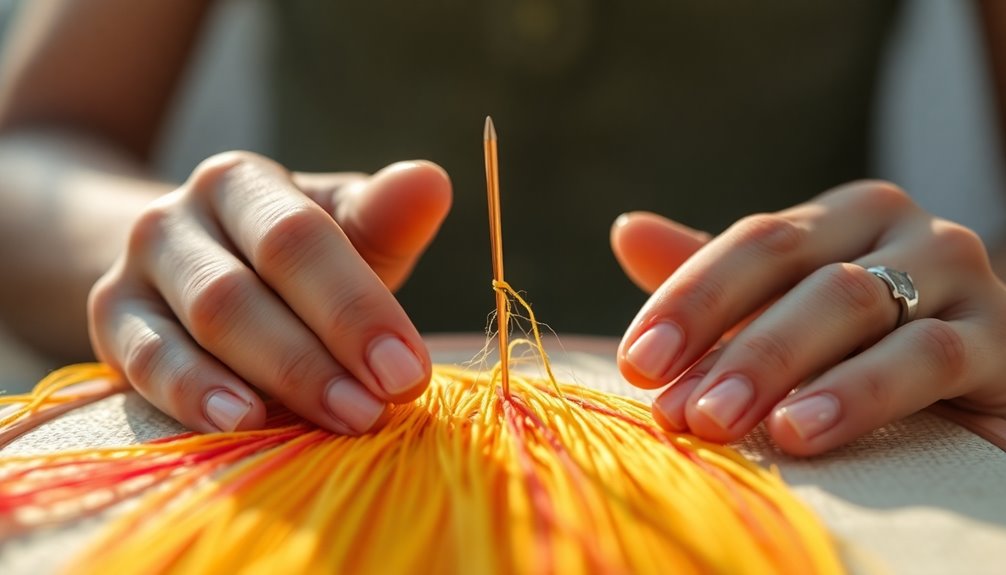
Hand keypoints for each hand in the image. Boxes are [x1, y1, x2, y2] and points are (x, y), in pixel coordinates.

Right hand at [88, 152, 451, 433]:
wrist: (185, 266)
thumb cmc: (289, 259)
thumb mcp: (340, 231)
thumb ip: (383, 219)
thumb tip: (432, 181)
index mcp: (241, 182)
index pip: (299, 239)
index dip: (354, 306)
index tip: (408, 368)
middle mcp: (177, 215)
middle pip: (247, 288)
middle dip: (320, 353)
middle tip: (378, 408)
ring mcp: (136, 269)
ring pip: (204, 326)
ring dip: (276, 378)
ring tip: (336, 420)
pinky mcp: (110, 321)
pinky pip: (146, 363)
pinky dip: (197, 395)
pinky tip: (245, 423)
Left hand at [612, 181, 1005, 454]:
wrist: (984, 392)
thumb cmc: (868, 349)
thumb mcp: (785, 312)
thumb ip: (715, 280)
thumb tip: (626, 230)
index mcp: (844, 219)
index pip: (756, 242)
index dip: (690, 299)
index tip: (636, 362)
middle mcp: (904, 231)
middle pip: (799, 270)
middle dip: (727, 342)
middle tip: (677, 410)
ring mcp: (958, 278)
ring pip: (855, 305)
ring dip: (778, 366)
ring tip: (722, 421)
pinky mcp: (1002, 340)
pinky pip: (925, 357)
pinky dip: (858, 392)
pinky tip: (804, 429)